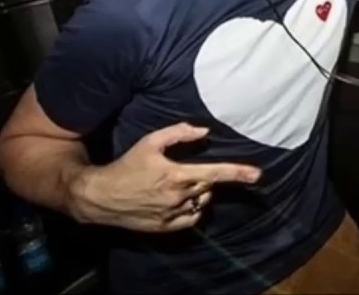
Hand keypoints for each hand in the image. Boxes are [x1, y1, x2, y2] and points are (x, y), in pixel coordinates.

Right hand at [70, 123, 259, 232]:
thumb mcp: (149, 142)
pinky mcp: (166, 227)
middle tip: (186, 171)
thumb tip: (204, 131)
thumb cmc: (127, 165)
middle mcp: (178, 196)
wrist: (101, 196)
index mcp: (176, 174)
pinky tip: (181, 200)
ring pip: (201, 202)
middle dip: (205, 177)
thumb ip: (178, 133)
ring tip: (179, 185)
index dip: (238, 173)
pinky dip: (193, 208)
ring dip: (199, 192)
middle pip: (208, 185)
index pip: (215, 173)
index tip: (258, 175)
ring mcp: (172, 214)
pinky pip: (191, 218)